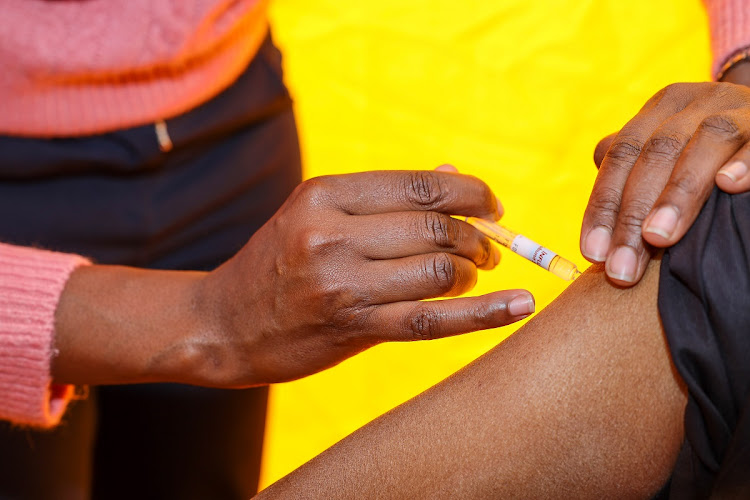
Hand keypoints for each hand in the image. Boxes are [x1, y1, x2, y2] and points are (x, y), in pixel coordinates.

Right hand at [195, 169, 534, 385]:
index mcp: (324, 195)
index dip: (471, 193)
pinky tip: (519, 306)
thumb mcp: (315, 214)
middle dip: (480, 237)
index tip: (493, 206)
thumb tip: (452, 175)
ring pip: (439, 270)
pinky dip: (484, 312)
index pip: (421, 186)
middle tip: (491, 248)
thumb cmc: (277, 264)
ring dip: (473, 272)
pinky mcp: (350, 328)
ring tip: (474, 276)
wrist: (221, 323)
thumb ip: (382, 197)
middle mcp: (331, 234)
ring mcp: (340, 283)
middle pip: (436, 228)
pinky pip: (431, 319)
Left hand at [581, 78, 749, 285]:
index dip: (603, 204)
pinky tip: (729, 186)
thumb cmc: (706, 153)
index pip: (621, 155)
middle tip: (622, 266)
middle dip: (632, 214)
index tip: (593, 253)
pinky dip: (744, 162)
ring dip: (677, 193)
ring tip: (657, 238)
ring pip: (705, 142)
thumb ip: (630, 178)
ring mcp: (738, 107)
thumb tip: (596, 236)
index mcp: (659, 109)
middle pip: (655, 154)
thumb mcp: (666, 155)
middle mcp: (695, 102)